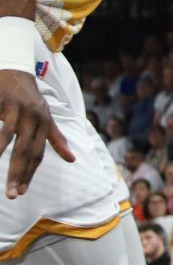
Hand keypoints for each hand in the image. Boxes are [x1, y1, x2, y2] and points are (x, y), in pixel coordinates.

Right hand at [0, 71, 74, 200]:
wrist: (15, 69)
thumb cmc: (27, 96)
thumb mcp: (44, 117)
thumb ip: (56, 138)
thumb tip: (72, 159)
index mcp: (45, 124)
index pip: (38, 154)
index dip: (30, 173)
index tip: (22, 191)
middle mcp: (36, 119)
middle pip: (28, 153)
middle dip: (20, 175)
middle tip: (14, 195)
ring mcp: (22, 112)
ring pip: (16, 143)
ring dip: (9, 164)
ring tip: (4, 182)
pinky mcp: (8, 104)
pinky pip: (4, 130)